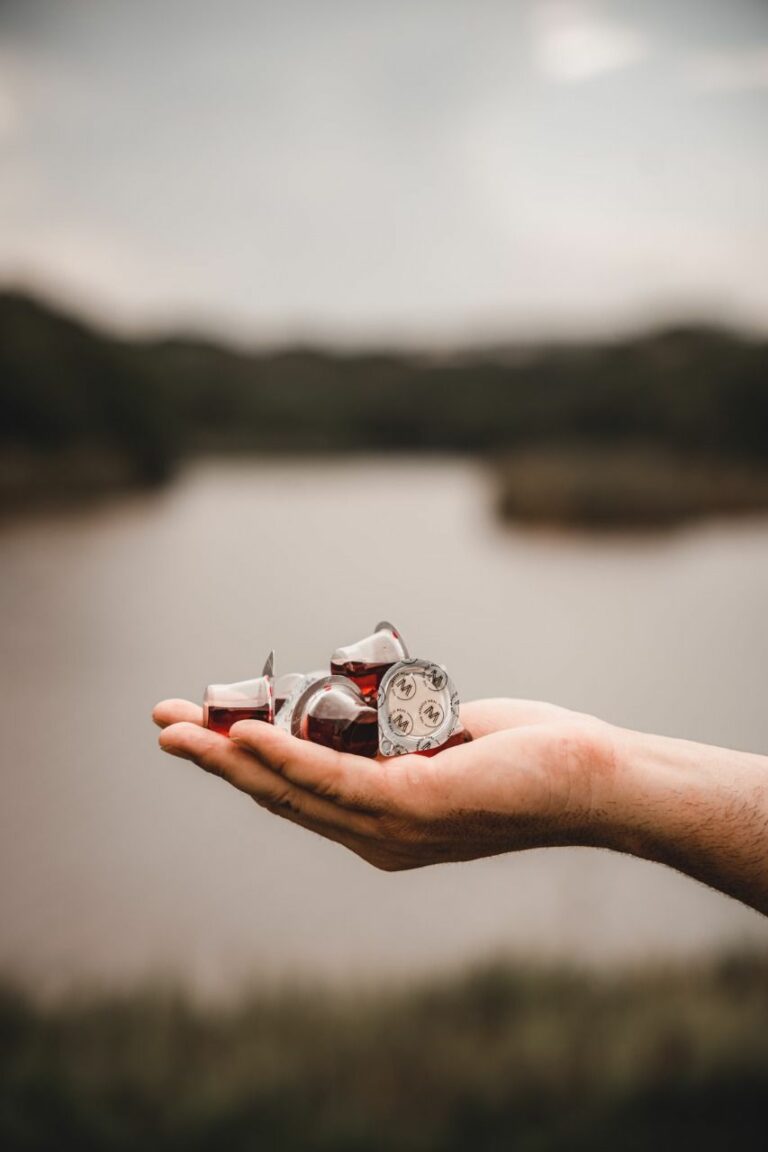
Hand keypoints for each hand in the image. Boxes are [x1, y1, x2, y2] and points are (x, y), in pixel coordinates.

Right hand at [153, 698, 613, 870]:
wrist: (597, 781)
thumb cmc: (531, 759)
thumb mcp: (445, 742)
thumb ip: (397, 738)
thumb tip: (367, 710)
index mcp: (381, 824)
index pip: (296, 792)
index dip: (241, 762)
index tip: (201, 730)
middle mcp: (377, 836)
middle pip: (277, 795)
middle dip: (213, 760)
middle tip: (162, 724)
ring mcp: (391, 827)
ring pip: (290, 790)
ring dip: (227, 756)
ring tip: (176, 726)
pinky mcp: (412, 806)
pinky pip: (332, 779)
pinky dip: (282, 755)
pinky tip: (242, 735)